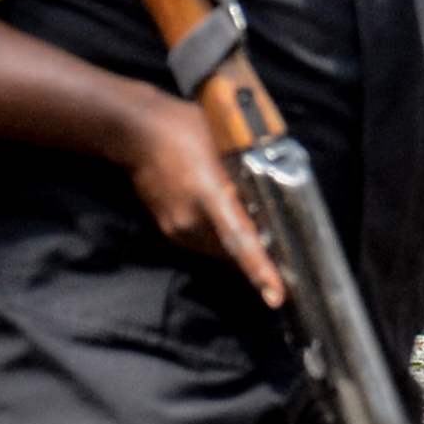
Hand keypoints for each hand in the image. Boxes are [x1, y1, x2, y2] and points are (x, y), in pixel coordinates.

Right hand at [114, 90, 284, 307]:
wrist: (135, 132)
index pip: (238, 238)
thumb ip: (243, 170)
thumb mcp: (222, 142)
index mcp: (207, 194)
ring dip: (241, 254)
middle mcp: (191, 219)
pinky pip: (205, 244)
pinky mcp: (170, 229)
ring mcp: (178, 228)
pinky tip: (235, 231)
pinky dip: (224, 243)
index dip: (259, 268)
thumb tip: (270, 187)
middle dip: (260, 264)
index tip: (275, 295)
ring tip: (268, 255)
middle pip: (233, 253)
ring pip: (220, 251)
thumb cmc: (183, 127)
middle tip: (288, 274)